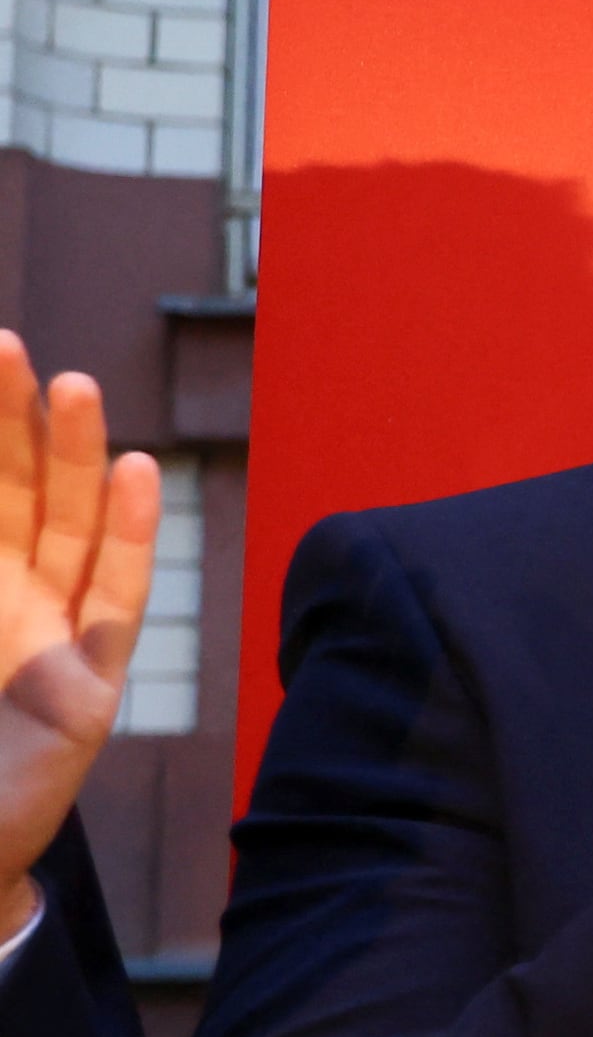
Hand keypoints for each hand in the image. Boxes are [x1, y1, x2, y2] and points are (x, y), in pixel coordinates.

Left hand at [0, 335, 158, 935]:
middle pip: (12, 497)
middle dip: (11, 425)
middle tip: (7, 348)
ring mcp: (48, 642)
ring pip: (65, 532)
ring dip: (73, 459)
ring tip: (76, 388)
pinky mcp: (87, 688)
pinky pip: (114, 601)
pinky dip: (126, 536)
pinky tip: (136, 471)